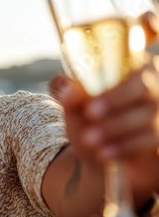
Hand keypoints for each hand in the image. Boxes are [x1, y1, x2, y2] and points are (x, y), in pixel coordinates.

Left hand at [50, 57, 158, 192]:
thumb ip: (66, 92)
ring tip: (90, 139)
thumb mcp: (71, 103)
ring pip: (148, 117)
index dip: (114, 76)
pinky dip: (125, 147)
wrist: (95, 148)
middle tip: (90, 114)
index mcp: (128, 65)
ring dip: (116, 128)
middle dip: (116, 100)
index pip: (130, 62)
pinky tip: (104, 153)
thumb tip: (67, 90)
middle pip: (145, 87)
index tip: (91, 99)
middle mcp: (152, 83)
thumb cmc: (85, 116)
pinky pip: (150, 140)